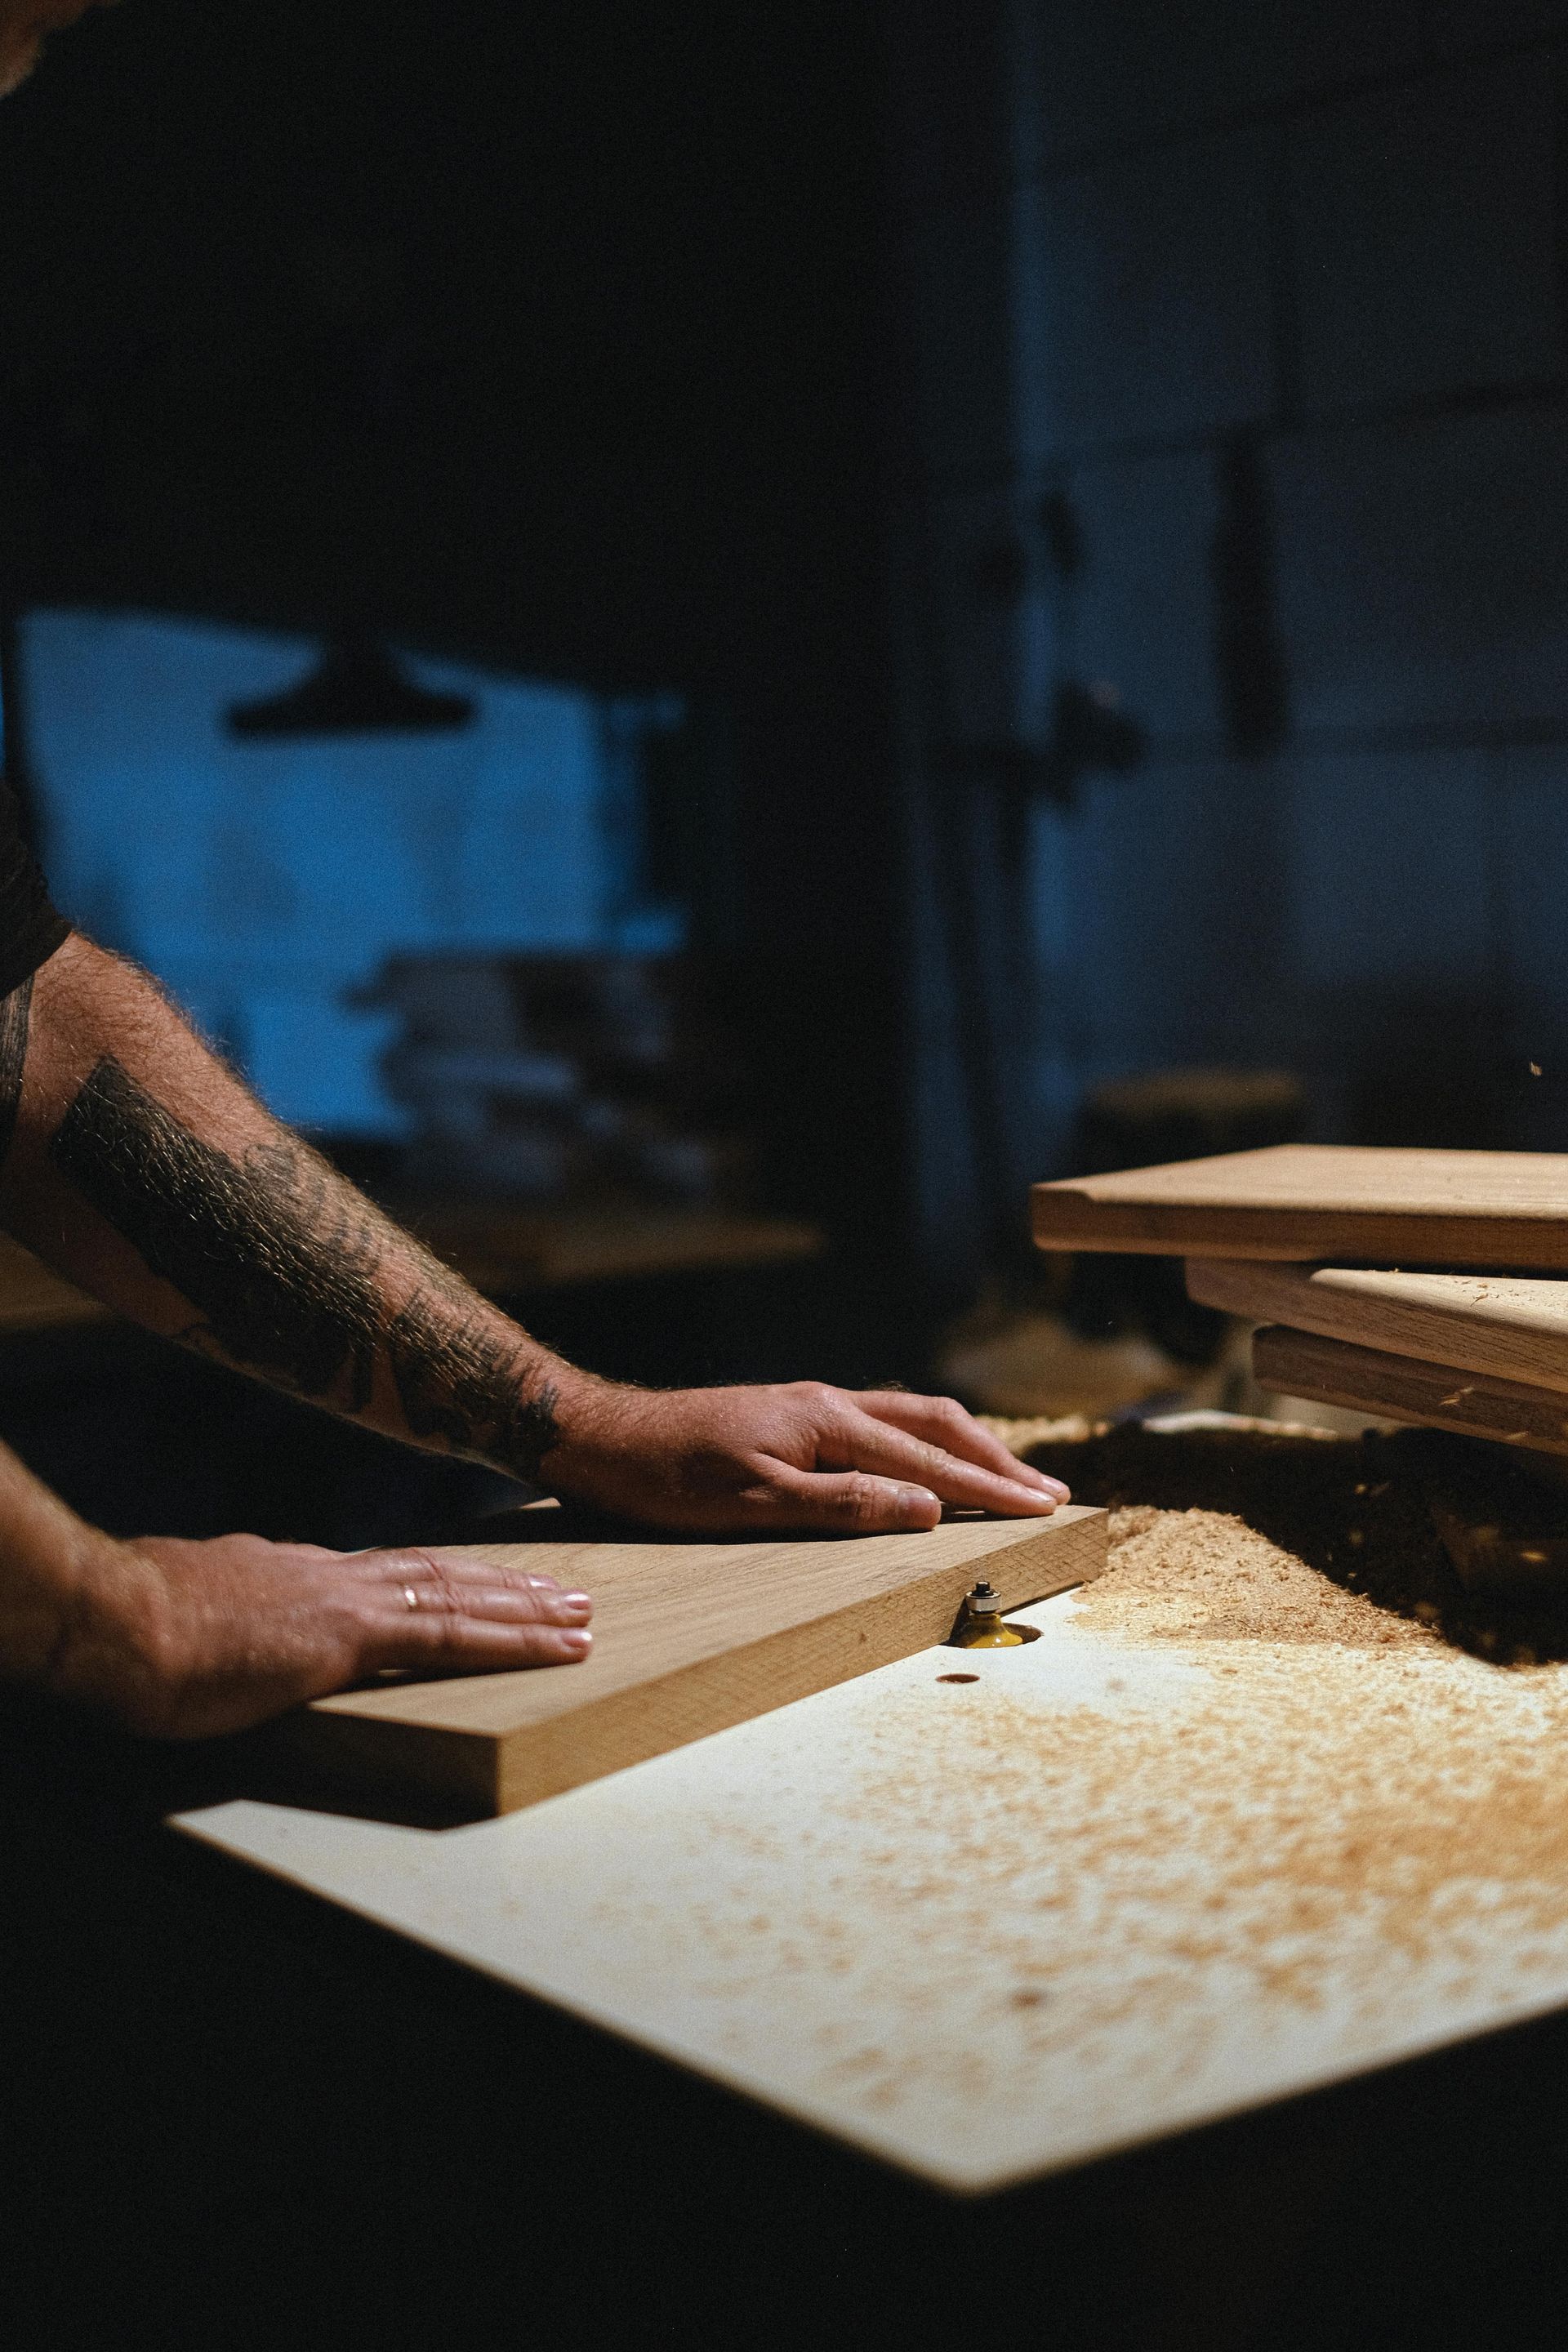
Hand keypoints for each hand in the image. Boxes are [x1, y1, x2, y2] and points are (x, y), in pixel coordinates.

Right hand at [46, 1533, 593, 1739]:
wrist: (116, 1621)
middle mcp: (329, 1573)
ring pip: (462, 1595)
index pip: (385, 1572)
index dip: (441, 1577)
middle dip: (506, 1584)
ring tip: (582, 1617)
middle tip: (565, 1592)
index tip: (481, 1584)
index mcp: (289, 1572)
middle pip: (439, 1572)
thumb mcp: (186, 1615)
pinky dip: (515, 1638)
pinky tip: (558, 1645)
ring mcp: (346, 1598)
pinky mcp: (353, 1634)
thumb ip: (222, 1615)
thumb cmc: (132, 1632)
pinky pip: (455, 1633)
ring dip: (528, 1608)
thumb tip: (226, 1626)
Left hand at [544, 1378, 1068, 1532]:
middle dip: (995, 1460)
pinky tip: (926, 1460)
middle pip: (935, 1424)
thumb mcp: (753, 1503)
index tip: (1043, 1509)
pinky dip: (924, 1441)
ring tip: (1006, 1477)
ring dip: (965, 1447)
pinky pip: (879, 1422)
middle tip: (1049, 1494)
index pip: (928, 1459)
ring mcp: (809, 1406)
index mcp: (827, 1422)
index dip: (988, 1489)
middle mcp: (827, 1402)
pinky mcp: (789, 1418)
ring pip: (910, 1417)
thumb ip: (843, 1504)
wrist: (597, 1437)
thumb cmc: (664, 1479)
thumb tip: (927, 1507)